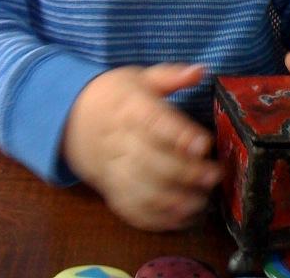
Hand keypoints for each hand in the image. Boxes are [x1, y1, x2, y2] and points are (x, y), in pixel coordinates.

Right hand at [62, 63, 222, 230]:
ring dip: (175, 200)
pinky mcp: (112, 190)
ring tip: (203, 200)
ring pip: (143, 190)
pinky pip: (133, 210)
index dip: (179, 135)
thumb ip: (170, 76)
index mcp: (129, 107)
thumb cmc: (115, 96)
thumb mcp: (139, 78)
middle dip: (186, 172)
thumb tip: (200, 71)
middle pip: (151, 160)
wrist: (73, 119)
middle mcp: (119, 140)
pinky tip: (182, 217)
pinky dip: (158, 219)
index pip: (154, 121)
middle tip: (215, 175)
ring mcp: (113, 169)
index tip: (204, 144)